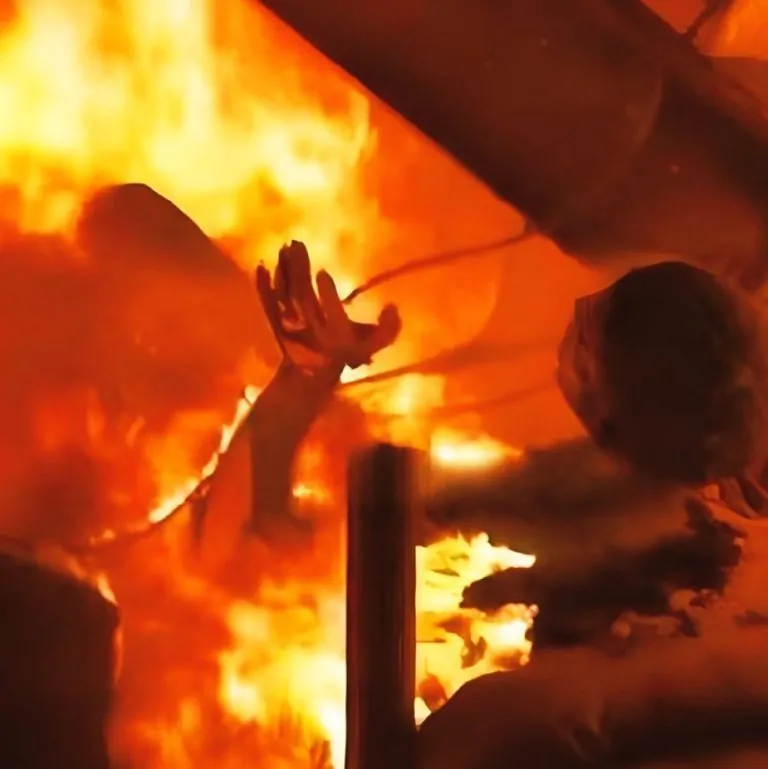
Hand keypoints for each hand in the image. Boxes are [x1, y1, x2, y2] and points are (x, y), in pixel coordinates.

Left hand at [255, 241, 400, 375]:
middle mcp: (310, 326)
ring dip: (283, 271)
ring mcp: (289, 323)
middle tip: (297, 244)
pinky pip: (267, 302)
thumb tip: (392, 307)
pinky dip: (262, 285)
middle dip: (299, 270)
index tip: (323, 273)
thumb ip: (387, 329)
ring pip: (284, 295)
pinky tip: (260, 266)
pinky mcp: (275, 320)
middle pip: (302, 296)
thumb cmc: (343, 354)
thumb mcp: (371, 345)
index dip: (327, 295)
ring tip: (284, 248)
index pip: (331, 313)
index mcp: (335, 331)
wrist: (309, 374)